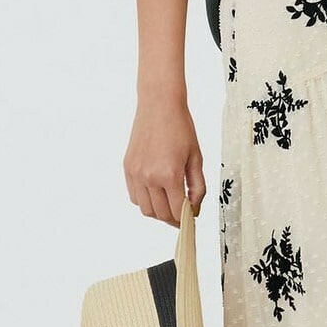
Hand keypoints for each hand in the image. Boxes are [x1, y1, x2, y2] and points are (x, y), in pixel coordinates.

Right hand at [124, 96, 205, 225]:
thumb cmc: (181, 128)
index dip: (186, 220)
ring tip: (169, 205)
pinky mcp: (128, 168)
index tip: (191, 220)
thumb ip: (198, 187)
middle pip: (160, 214)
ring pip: (145, 209)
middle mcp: (149, 177)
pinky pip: (134, 196)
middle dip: (173, 219)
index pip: (177, 212)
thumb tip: (194, 209)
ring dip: (158, 212)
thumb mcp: (196, 158)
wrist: (159, 105)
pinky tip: (156, 193)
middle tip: (182, 215)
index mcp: (169, 175)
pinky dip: (145, 201)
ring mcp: (136, 173)